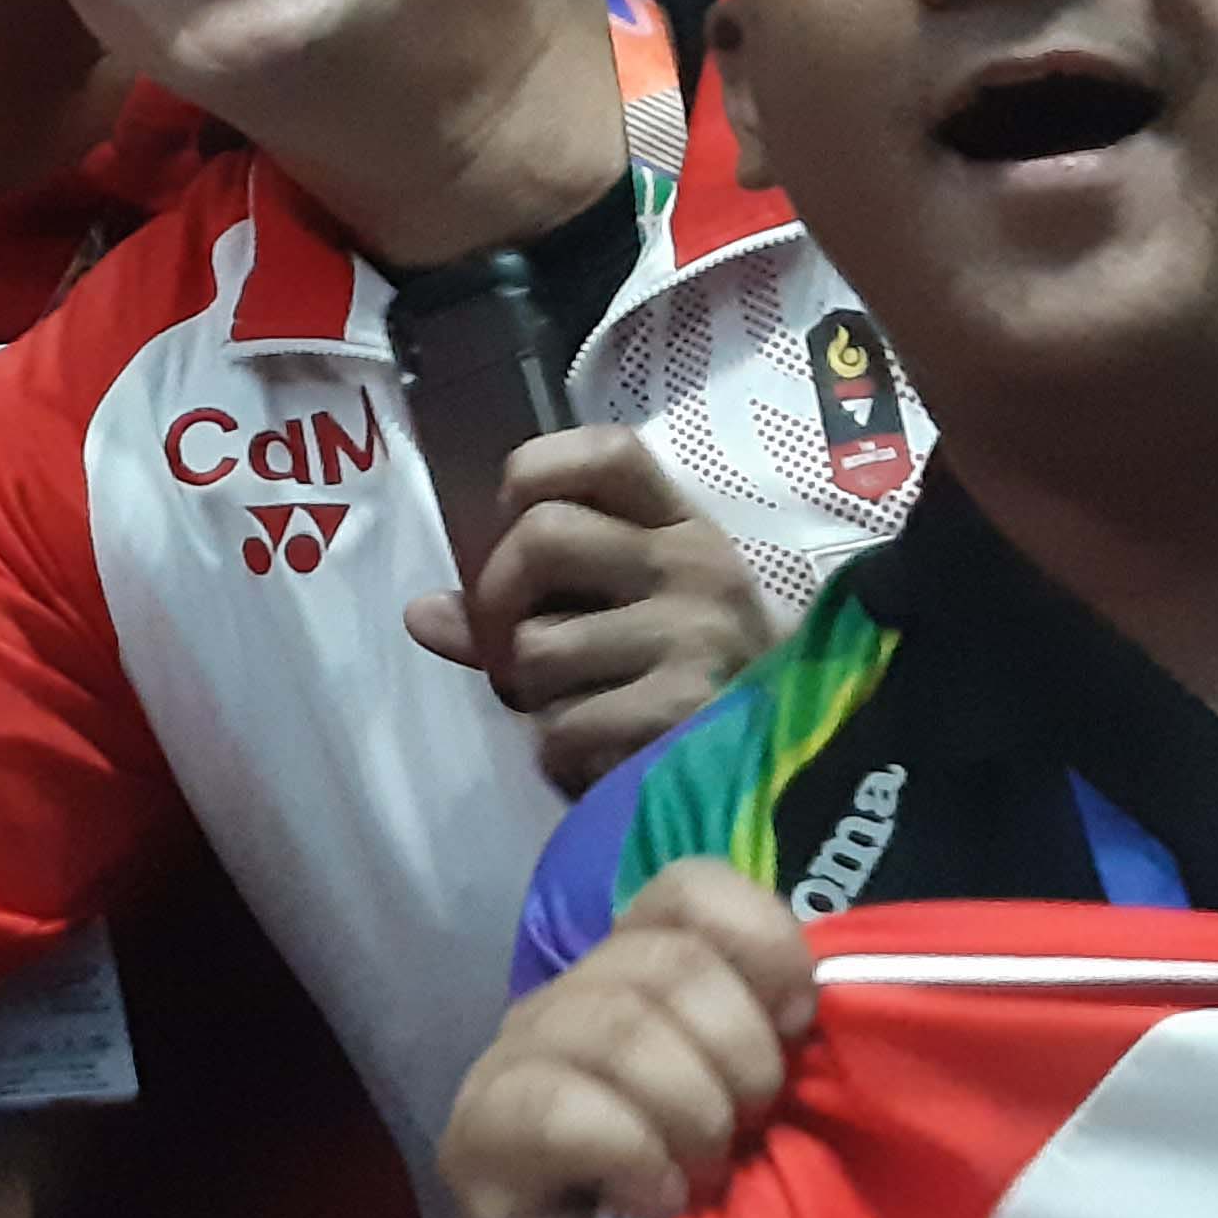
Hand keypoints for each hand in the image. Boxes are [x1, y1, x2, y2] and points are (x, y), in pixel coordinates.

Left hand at [400, 428, 773, 794]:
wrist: (794, 766)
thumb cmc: (688, 679)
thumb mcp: (624, 619)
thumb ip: (524, 606)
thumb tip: (423, 613)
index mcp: (682, 527)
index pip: (605, 451)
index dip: (533, 475)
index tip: (515, 528)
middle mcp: (695, 565)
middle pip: (543, 534)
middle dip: (496, 598)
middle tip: (506, 647)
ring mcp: (695, 636)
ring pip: (536, 646)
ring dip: (532, 694)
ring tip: (575, 710)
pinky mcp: (686, 712)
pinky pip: (562, 728)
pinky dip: (560, 755)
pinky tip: (600, 757)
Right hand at [435, 860, 817, 1217]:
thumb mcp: (804, 1106)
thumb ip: (799, 1022)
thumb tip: (827, 976)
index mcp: (647, 977)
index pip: (686, 890)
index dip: (761, 946)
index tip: (803, 1034)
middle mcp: (569, 1005)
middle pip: (658, 961)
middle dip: (738, 1060)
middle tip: (749, 1139)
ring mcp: (509, 1069)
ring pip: (610, 1026)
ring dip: (690, 1117)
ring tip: (703, 1180)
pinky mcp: (475, 1145)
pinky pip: (554, 1102)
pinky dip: (629, 1152)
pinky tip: (653, 1202)